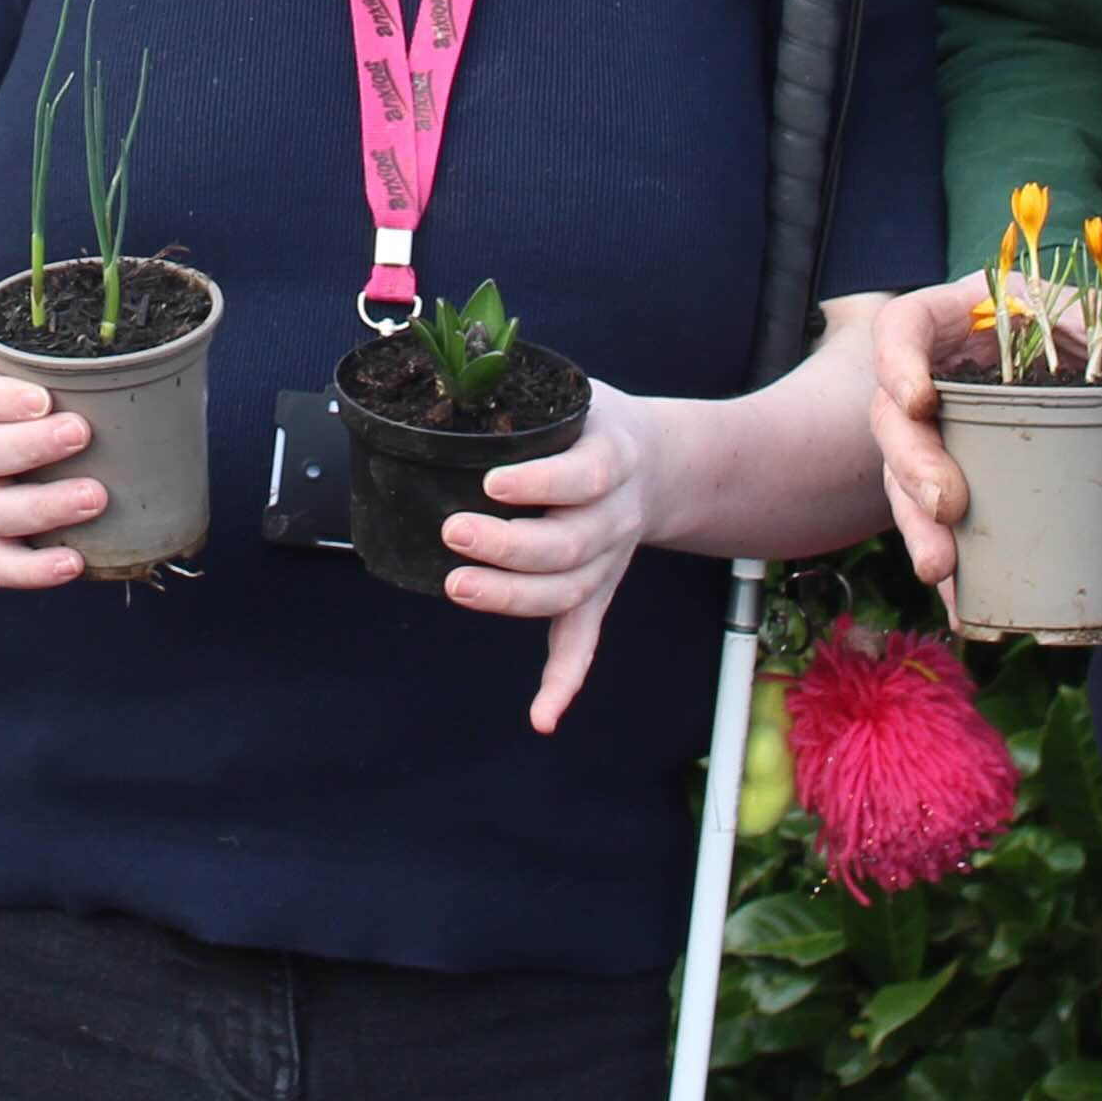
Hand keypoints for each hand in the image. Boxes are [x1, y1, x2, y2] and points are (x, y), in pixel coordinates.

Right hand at [0, 346, 107, 591]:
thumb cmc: (14, 390)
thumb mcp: (18, 361)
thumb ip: (60, 360)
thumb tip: (150, 363)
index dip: (0, 401)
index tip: (45, 398)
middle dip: (28, 447)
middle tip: (82, 434)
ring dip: (41, 508)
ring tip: (95, 498)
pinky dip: (32, 570)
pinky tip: (73, 562)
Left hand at [455, 392, 681, 732]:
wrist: (664, 462)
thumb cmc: (594, 423)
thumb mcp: (574, 392)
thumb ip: (522, 394)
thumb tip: (437, 383)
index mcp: (613, 457)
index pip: (584, 476)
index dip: (541, 483)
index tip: (493, 482)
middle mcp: (616, 515)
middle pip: (571, 545)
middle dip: (509, 545)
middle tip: (453, 532)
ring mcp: (609, 560)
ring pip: (569, 593)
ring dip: (513, 598)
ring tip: (457, 586)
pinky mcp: (599, 591)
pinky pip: (585, 641)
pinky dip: (565, 680)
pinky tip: (542, 717)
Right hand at [867, 275, 1101, 592]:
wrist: (1069, 360)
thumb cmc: (1078, 329)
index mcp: (955, 323)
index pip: (901, 330)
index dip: (897, 363)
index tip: (920, 402)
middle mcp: (929, 379)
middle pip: (892, 420)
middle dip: (912, 467)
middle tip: (948, 507)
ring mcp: (934, 434)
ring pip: (901, 480)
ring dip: (918, 527)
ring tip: (942, 570)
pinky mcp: (950, 481)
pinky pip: (936, 525)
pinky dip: (951, 568)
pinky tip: (961, 606)